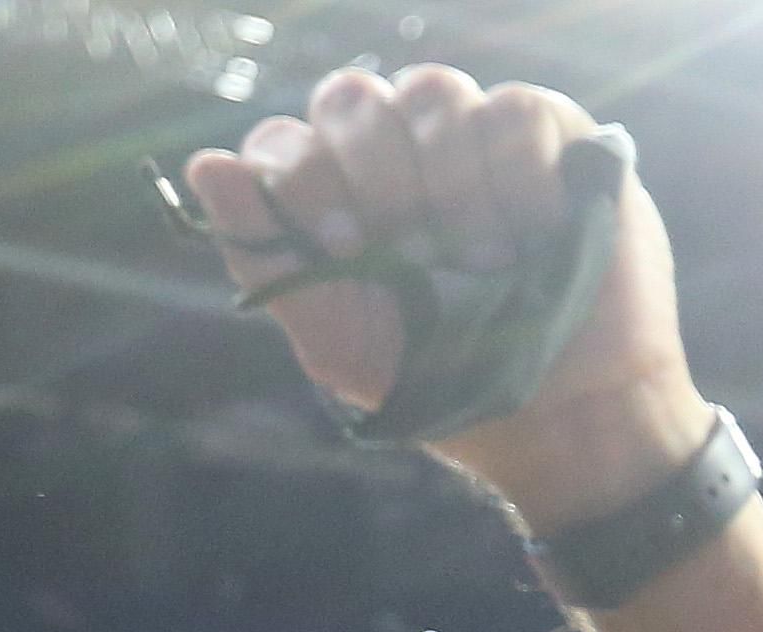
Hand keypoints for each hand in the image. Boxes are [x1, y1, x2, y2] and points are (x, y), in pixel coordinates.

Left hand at [183, 66, 709, 532]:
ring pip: (430, 88)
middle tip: (419, 253)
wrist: (558, 412)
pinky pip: (510, 108)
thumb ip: (265, 256)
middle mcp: (393, 156)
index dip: (303, 180)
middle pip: (350, 96)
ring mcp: (468, 138)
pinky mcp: (549, 132)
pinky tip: (534, 232)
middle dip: (376, 175)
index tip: (346, 246)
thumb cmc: (440, 379)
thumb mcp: (337, 338)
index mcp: (332, 199)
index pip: (284, 142)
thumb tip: (205, 165)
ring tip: (483, 258)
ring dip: (448, 182)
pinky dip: (515, 177)